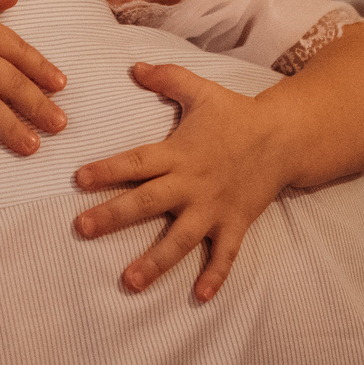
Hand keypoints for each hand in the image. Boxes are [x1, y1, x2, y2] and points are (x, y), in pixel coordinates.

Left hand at [70, 62, 285, 301]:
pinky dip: (215, 275)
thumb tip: (134, 67)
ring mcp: (213, 207)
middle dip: (113, 216)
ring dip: (155, 261)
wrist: (285, 136)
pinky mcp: (235, 223)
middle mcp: (192, 184)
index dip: (107, 170)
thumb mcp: (201, 91)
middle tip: (82, 229)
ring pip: (180, 238)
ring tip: (129, 281)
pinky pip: (225, 254)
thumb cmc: (237, 114)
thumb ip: (167, 78)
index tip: (78, 180)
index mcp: (178, 153)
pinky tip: (200, 297)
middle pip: (147, 202)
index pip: (135, 162)